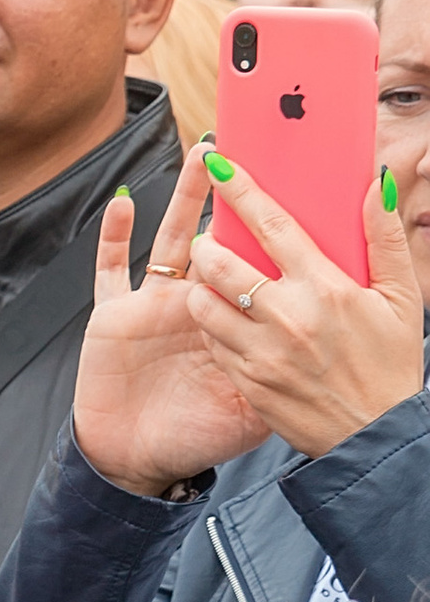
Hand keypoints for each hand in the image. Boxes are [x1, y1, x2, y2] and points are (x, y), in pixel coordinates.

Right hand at [71, 163, 272, 495]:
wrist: (141, 465)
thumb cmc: (196, 438)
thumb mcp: (258, 411)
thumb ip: (291, 373)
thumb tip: (332, 344)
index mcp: (238, 322)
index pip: (261, 262)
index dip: (274, 222)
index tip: (296, 179)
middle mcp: (197, 304)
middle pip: (221, 240)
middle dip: (234, 197)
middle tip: (254, 150)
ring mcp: (155, 306)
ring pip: (173, 239)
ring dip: (185, 196)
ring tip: (204, 154)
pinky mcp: (114, 316)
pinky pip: (110, 269)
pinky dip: (112, 236)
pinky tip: (123, 203)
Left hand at [182, 145, 424, 462]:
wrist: (375, 437)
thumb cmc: (390, 365)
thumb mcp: (402, 299)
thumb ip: (384, 239)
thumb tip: (377, 184)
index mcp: (326, 288)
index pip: (273, 225)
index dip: (241, 190)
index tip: (218, 164)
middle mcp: (288, 317)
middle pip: (220, 262)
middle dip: (206, 242)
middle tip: (211, 240)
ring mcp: (262, 353)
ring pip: (203, 303)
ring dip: (200, 286)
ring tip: (214, 281)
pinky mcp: (246, 382)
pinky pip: (210, 341)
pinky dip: (210, 325)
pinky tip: (224, 319)